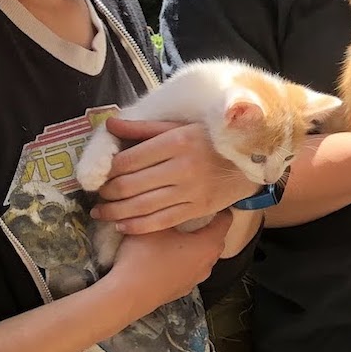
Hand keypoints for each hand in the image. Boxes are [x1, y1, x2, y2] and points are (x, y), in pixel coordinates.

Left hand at [90, 119, 258, 232]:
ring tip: (100, 212)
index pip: (129, 159)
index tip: (99, 174)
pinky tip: (122, 226)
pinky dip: (136, 226)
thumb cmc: (211, 141)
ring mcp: (191, 191)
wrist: (252, 161)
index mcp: (177, 141)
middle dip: (107, 192)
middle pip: (130, 185)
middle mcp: (183, 167)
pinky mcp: (197, 209)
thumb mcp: (181, 126)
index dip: (108, 169)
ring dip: (115, 212)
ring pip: (141, 206)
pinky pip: (160, 222)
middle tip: (97, 194)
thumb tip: (110, 124)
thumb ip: (144, 128)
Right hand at [104, 211, 231, 316]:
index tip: (211, 200)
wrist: (128, 295)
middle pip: (216, 239)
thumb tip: (170, 201)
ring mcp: (196, 279)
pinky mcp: (183, 290)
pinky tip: (169, 257)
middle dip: (209, 226)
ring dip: (196, 245)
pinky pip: (190, 270)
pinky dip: (185, 261)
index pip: (225, 221)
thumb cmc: (144, 257)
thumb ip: (167, 211)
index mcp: (207, 244)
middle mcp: (208, 263)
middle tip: (196, 215)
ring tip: (181, 235)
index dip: (220, 208)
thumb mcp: (154, 225)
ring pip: (203, 256)